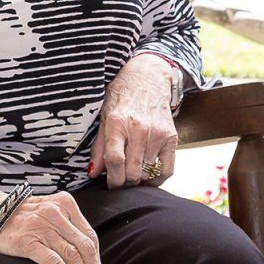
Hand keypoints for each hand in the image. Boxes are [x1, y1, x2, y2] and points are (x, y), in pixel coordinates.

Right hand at [0, 191, 109, 263]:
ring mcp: (41, 226)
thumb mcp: (49, 213)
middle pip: (84, 246)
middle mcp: (55, 212)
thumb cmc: (22, 217)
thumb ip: (68, 227)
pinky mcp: (27, 241)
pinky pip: (54, 261)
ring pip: (72, 255)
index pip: (89, 236)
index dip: (98, 260)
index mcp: (65, 203)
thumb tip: (89, 257)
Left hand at [91, 55, 179, 188]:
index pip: (115, 160)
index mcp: (117, 122)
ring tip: (132, 174)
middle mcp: (138, 128)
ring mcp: (156, 133)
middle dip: (124, 183)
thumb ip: (98, 146)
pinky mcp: (171, 137)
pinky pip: (166, 170)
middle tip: (120, 181)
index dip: (111, 179)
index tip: (110, 185)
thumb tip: (92, 172)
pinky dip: (157, 179)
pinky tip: (149, 177)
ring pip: (147, 172)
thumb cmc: (121, 97)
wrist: (148, 77)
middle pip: (132, 171)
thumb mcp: (104, 116)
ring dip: (139, 180)